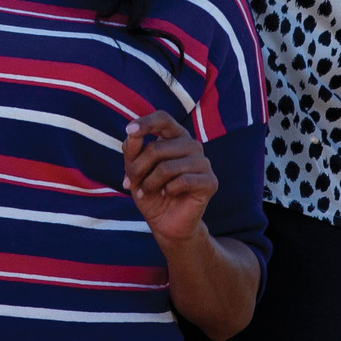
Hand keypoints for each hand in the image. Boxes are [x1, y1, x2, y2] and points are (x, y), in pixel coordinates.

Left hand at [123, 112, 216, 245]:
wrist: (166, 222)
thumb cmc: (150, 192)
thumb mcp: (135, 170)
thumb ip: (132, 150)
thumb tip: (132, 133)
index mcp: (175, 136)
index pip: (163, 118)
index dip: (146, 122)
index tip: (130, 130)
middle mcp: (192, 145)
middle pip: (156, 147)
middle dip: (137, 168)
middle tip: (131, 183)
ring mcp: (203, 162)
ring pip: (167, 166)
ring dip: (150, 183)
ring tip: (146, 191)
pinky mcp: (210, 181)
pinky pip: (183, 180)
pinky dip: (168, 189)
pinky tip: (167, 193)